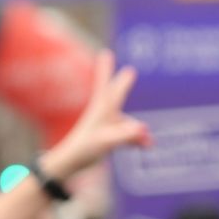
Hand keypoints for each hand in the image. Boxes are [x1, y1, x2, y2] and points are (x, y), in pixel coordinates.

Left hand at [41, 51, 151, 179]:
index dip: (106, 69)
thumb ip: (127, 136)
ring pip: (128, 124)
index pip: (106, 85)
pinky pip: (129, 135)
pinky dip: (138, 140)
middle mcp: (105, 114)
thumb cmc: (85, 149)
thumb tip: (143, 130)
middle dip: (119, 82)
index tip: (105, 53)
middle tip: (124, 68)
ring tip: (147, 144)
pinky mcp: (110, 137)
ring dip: (137, 133)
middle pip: (115, 94)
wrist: (72, 164)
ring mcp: (108, 125)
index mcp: (102, 108)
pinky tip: (147, 146)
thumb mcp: (108, 141)